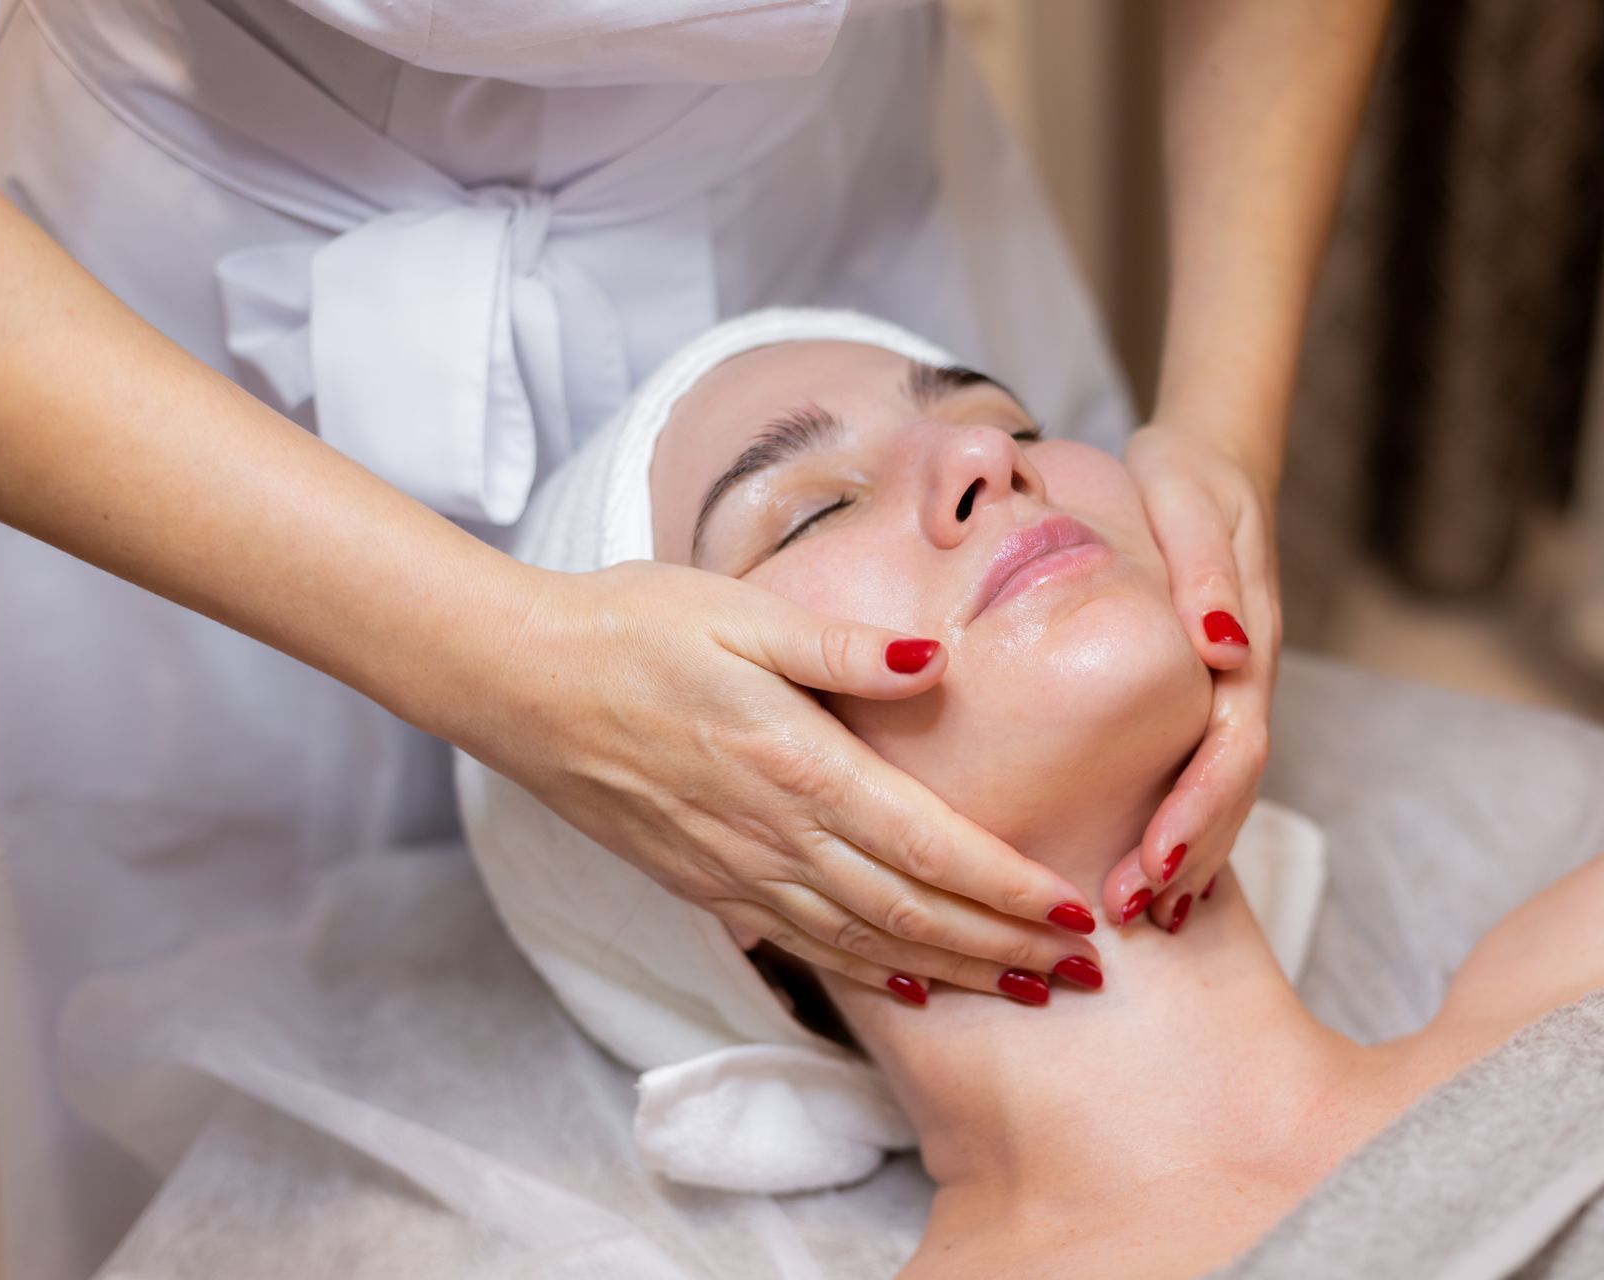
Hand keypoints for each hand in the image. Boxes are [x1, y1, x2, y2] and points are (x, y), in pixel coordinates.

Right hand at [459, 559, 1101, 1006]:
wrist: (519, 682)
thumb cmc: (633, 629)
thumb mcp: (742, 611)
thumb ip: (842, 647)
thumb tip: (937, 661)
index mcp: (795, 763)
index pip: (926, 845)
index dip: (1005, 888)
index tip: (1073, 913)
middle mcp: (772, 834)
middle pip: (911, 912)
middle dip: (1004, 948)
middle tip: (1084, 974)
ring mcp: (735, 870)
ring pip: (864, 941)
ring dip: (951, 972)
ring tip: (1025, 992)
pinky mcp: (704, 883)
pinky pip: (804, 944)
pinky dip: (869, 971)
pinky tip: (911, 982)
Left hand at [1105, 423, 1280, 929]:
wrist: (1214, 460)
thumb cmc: (1186, 476)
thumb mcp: (1189, 497)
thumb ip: (1207, 568)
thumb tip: (1218, 646)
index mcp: (1245, 639)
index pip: (1233, 744)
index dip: (1196, 809)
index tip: (1152, 859)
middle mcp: (1248, 676)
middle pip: (1233, 786)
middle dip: (1188, 854)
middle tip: (1131, 911)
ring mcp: (1238, 690)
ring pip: (1228, 790)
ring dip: (1193, 856)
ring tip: (1146, 916)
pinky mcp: (1217, 694)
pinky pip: (1212, 772)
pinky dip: (1194, 827)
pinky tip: (1165, 877)